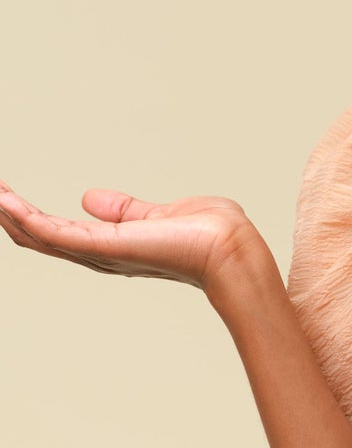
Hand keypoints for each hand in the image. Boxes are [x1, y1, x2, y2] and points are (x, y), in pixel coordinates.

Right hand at [0, 179, 261, 294]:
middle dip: (10, 215)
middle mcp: (100, 255)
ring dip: (10, 214)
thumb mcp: (159, 213)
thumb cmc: (211, 235)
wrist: (232, 248)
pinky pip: (55, 233)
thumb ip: (124, 210)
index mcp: (111, 246)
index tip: (3, 193)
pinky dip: (27, 217)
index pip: (57, 232)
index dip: (28, 214)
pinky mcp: (105, 247)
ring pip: (39, 236)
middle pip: (39, 237)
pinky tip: (5, 202)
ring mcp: (100, 253)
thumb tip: (89, 198)